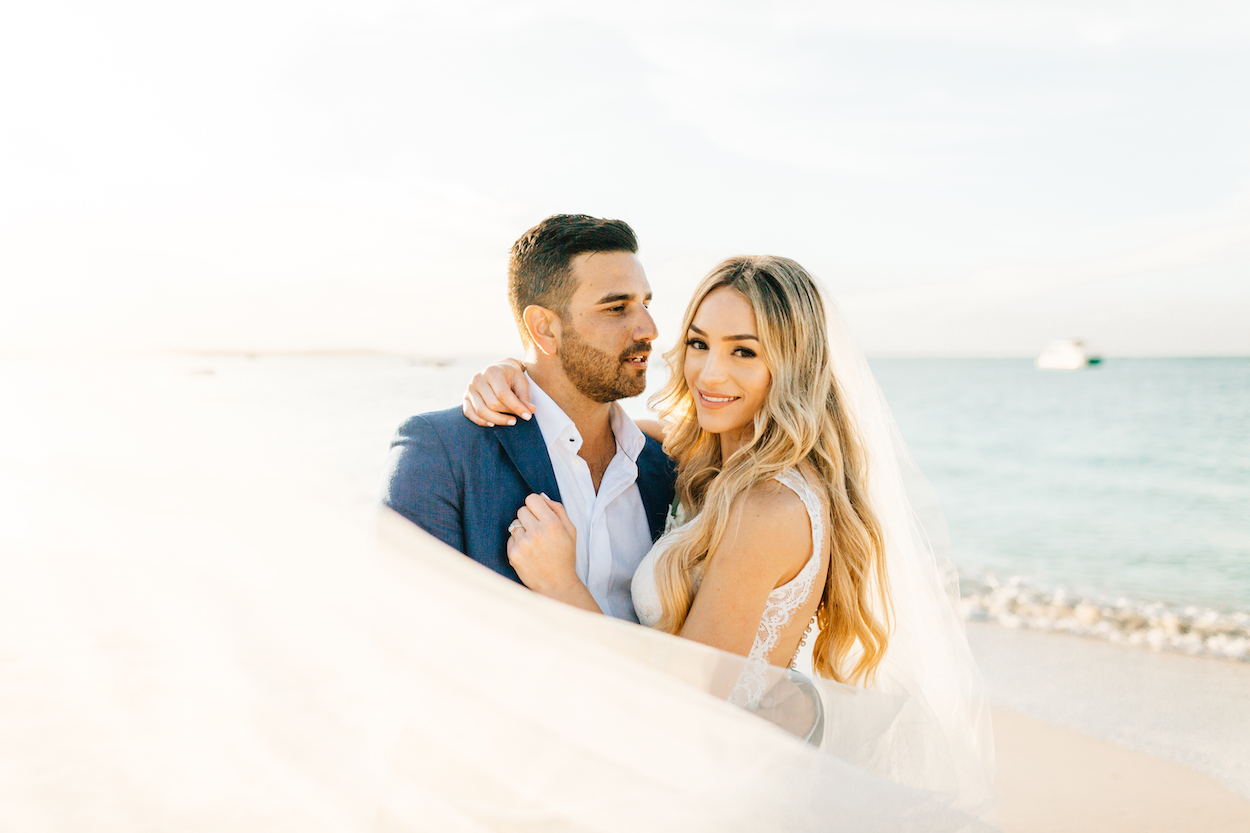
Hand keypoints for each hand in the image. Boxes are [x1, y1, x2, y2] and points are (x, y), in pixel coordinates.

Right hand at [463, 358, 533, 426]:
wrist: (500, 369)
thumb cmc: (512, 376)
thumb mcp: (521, 382)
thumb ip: (524, 396)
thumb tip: (530, 411)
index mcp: (492, 372)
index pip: (503, 394)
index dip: (516, 407)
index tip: (528, 416)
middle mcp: (478, 379)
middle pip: (492, 404)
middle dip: (507, 413)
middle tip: (518, 418)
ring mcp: (470, 388)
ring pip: (481, 411)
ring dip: (497, 420)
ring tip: (510, 421)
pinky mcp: (465, 397)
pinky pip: (469, 413)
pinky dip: (481, 421)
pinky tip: (493, 423)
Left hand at [506, 494, 598, 612]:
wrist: (556, 584)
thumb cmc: (564, 556)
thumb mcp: (570, 530)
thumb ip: (557, 509)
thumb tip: (541, 496)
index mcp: (552, 524)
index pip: (532, 499)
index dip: (535, 505)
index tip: (538, 513)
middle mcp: (536, 533)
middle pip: (521, 510)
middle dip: (529, 518)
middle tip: (538, 531)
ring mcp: (523, 544)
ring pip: (515, 524)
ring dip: (523, 531)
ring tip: (534, 544)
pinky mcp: (513, 555)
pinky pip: (510, 539)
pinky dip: (517, 543)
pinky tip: (528, 553)